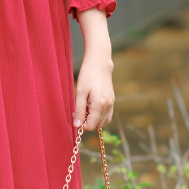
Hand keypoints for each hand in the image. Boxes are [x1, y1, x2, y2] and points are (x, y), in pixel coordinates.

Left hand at [74, 8, 113, 131]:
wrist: (99, 63)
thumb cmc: (87, 76)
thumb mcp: (80, 92)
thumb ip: (79, 110)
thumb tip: (77, 126)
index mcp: (99, 104)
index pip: (91, 125)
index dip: (82, 124)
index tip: (75, 115)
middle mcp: (108, 105)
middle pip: (97, 125)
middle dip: (87, 122)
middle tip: (79, 111)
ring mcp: (111, 103)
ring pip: (103, 122)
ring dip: (94, 120)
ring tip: (85, 108)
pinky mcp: (112, 100)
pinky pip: (107, 115)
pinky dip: (100, 116)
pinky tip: (92, 107)